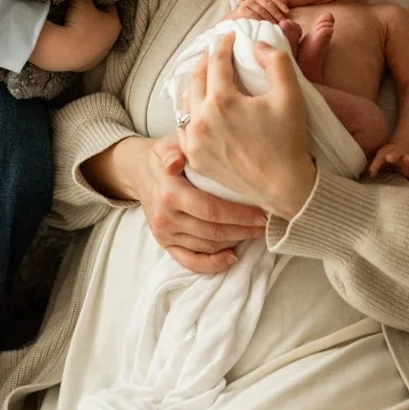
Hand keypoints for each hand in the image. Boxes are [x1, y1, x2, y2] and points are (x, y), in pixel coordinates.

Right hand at [30, 0, 120, 71]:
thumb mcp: (81, 0)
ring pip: (94, 38)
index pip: (110, 6)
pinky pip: (84, 49)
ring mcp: (99, 56)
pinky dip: (79, 44)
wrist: (66, 51)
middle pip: (103, 23)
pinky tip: (69, 38)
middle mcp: (112, 42)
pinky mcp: (87, 65)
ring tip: (72, 23)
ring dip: (86, 31)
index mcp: (115, 24)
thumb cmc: (80, 22)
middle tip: (81, 7)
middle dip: (94, 15)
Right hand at [141, 134, 268, 273]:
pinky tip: (233, 257)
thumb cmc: (164, 156)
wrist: (140, 173)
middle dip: (245, 229)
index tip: (264, 213)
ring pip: (207, 246)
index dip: (240, 215)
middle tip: (268, 225)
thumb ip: (173, 151)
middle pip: (213, 231)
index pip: (211, 209)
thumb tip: (175, 161)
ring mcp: (165, 234)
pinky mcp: (166, 244)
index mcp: (170, 193)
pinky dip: (213, 264)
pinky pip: (190, 261)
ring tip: (257, 233)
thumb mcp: (167, 145)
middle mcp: (166, 217)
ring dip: (235, 242)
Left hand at [180, 33, 315, 218]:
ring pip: (185, 102)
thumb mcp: (291, 95)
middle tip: (217, 51)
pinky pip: (183, 127)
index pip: (216, 61)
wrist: (285, 188)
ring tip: (208, 76)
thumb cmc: (289, 141)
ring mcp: (194, 141)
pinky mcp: (194, 158)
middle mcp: (201, 120)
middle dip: (207, 60)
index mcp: (222, 102)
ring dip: (196, 84)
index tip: (231, 37)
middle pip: (196, 78)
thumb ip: (277, 62)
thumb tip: (258, 45)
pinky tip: (199, 107)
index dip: (224, 44)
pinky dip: (190, 112)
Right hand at [230, 0, 288, 23]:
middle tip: (283, 23)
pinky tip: (265, 27)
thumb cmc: (249, 19)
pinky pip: (254, 16)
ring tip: (277, 26)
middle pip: (268, 5)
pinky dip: (261, 21)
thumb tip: (285, 1)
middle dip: (277, 14)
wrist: (232, 24)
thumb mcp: (261, 12)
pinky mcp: (242, 11)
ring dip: (271, 19)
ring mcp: (246, 4)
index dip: (280, 5)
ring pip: (262, 11)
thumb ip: (272, 6)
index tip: (287, 12)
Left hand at [368, 144, 408, 183]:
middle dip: (392, 156)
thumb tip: (353, 171)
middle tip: (389, 158)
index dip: (376, 164)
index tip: (372, 172)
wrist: (400, 147)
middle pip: (395, 154)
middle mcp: (396, 155)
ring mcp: (405, 160)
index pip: (380, 156)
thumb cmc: (384, 158)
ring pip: (408, 160)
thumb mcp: (376, 158)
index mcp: (386, 153)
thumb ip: (369, 164)